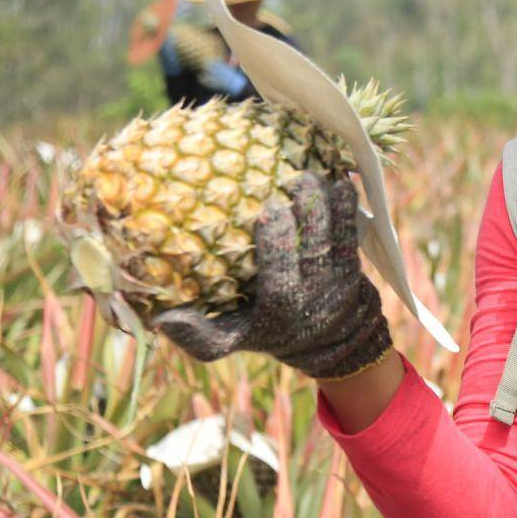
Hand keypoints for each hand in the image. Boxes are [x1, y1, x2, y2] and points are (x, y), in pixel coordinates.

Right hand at [153, 173, 392, 380]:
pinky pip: (353, 233)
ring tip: (313, 174)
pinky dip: (348, 206)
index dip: (278, 242)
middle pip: (315, 249)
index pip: (282, 274)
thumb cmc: (269, 332)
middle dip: (309, 211)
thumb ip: (197, 334)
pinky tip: (341, 180)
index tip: (267, 210)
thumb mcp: (232, 339)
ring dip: (329, 203)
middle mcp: (315, 295)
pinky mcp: (355, 265)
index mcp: (281, 310)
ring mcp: (339, 279)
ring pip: (337, 237)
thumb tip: (161, 319)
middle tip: (295, 178)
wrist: (332, 343)